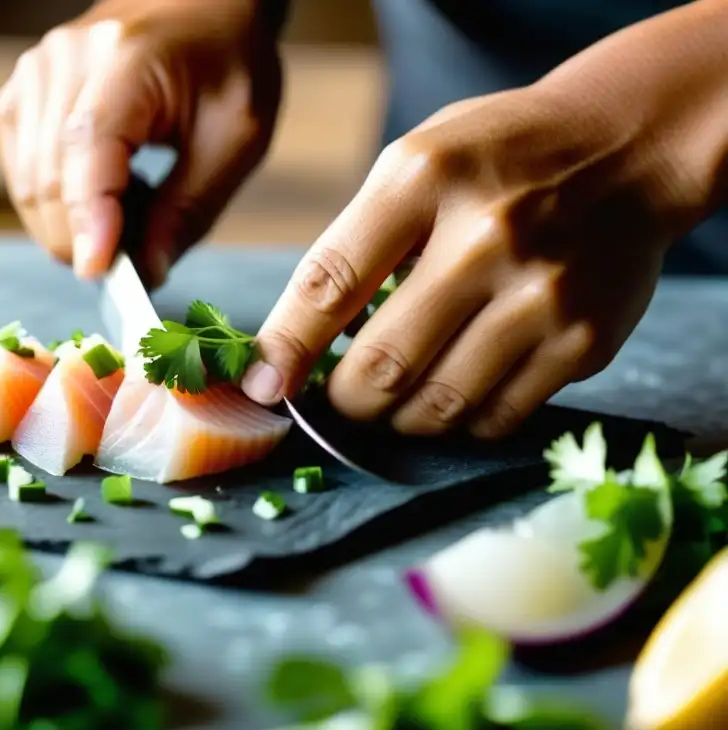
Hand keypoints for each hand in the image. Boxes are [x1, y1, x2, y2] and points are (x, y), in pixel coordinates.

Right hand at [0, 0, 282, 285]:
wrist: (205, 4)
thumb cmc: (229, 63)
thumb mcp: (237, 138)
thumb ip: (190, 208)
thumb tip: (148, 272)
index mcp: (124, 60)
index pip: (86, 154)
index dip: (91, 224)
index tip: (106, 277)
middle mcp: (63, 61)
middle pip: (48, 181)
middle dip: (86, 240)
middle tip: (141, 261)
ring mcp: (33, 75)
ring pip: (29, 186)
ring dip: (74, 227)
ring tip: (136, 216)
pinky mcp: (22, 96)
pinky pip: (23, 175)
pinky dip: (59, 207)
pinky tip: (109, 196)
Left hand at [242, 0, 727, 437]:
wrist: (626, 151)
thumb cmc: (494, 162)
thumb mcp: (414, 165)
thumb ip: (357, 245)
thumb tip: (295, 350)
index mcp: (423, 179)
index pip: (328, 284)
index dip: (284, 349)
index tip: (262, 385)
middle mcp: (486, 236)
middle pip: (381, 367)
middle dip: (345, 399)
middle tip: (342, 394)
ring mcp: (541, 295)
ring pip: (436, 408)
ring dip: (400, 417)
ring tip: (398, 393)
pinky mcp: (583, 342)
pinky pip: (495, 418)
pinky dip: (460, 419)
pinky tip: (459, 386)